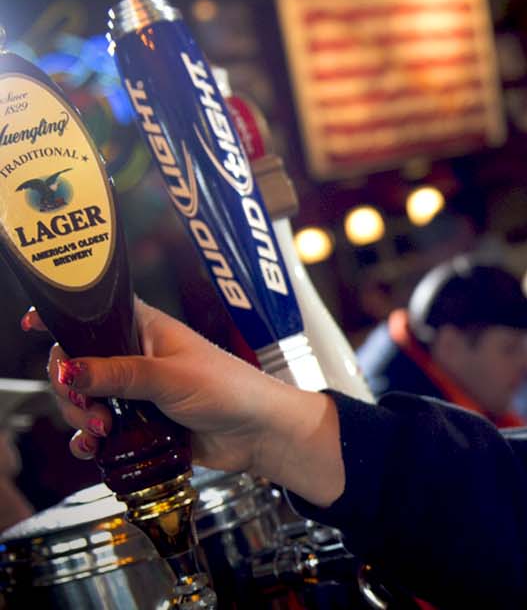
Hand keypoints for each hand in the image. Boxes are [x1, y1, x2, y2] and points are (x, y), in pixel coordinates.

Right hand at [27, 300, 343, 503]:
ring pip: (82, 400)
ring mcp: (134, 392)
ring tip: (103, 431)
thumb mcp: (171, 377)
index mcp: (145, 329)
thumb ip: (118, 374)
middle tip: (91, 406)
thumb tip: (70, 367)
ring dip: (81, 417)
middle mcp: (134, 357)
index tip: (32, 325)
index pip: (95, 314)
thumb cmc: (230, 389)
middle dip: (71, 388)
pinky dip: (88, 440)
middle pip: (76, 365)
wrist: (258, 434)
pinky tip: (92, 448)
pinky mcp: (137, 425)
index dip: (62, 317)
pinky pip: (96, 431)